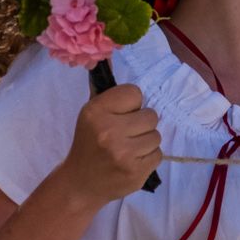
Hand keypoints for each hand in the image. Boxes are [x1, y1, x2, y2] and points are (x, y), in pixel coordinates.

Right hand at [59, 84, 161, 205]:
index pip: (135, 93)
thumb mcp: (90, 115)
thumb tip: (110, 56)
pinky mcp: (136, 172)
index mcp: (96, 111)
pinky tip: (132, 161)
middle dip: (141, 124)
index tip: (120, 115)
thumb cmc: (88, 144)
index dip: (131, 105)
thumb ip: (107, 93)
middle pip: (151, 115)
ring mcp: (124, 154)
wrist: (80, 184)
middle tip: (126, 134)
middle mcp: (109, 131)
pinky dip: (148, 158)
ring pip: (156, 136)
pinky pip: (158, 154)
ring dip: (146, 142)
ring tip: (129, 149)